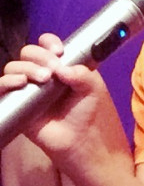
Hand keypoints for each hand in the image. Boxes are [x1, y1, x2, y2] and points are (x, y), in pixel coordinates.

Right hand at [2, 34, 119, 167]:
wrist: (82, 141)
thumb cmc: (89, 113)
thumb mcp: (92, 88)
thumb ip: (80, 72)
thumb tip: (60, 67)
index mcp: (61, 66)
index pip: (48, 46)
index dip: (49, 44)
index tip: (58, 51)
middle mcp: (42, 75)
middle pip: (28, 54)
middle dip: (38, 56)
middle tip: (52, 71)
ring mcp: (29, 89)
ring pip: (14, 68)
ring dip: (24, 68)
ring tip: (42, 79)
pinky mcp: (17, 104)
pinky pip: (2, 88)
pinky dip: (5, 81)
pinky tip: (20, 83)